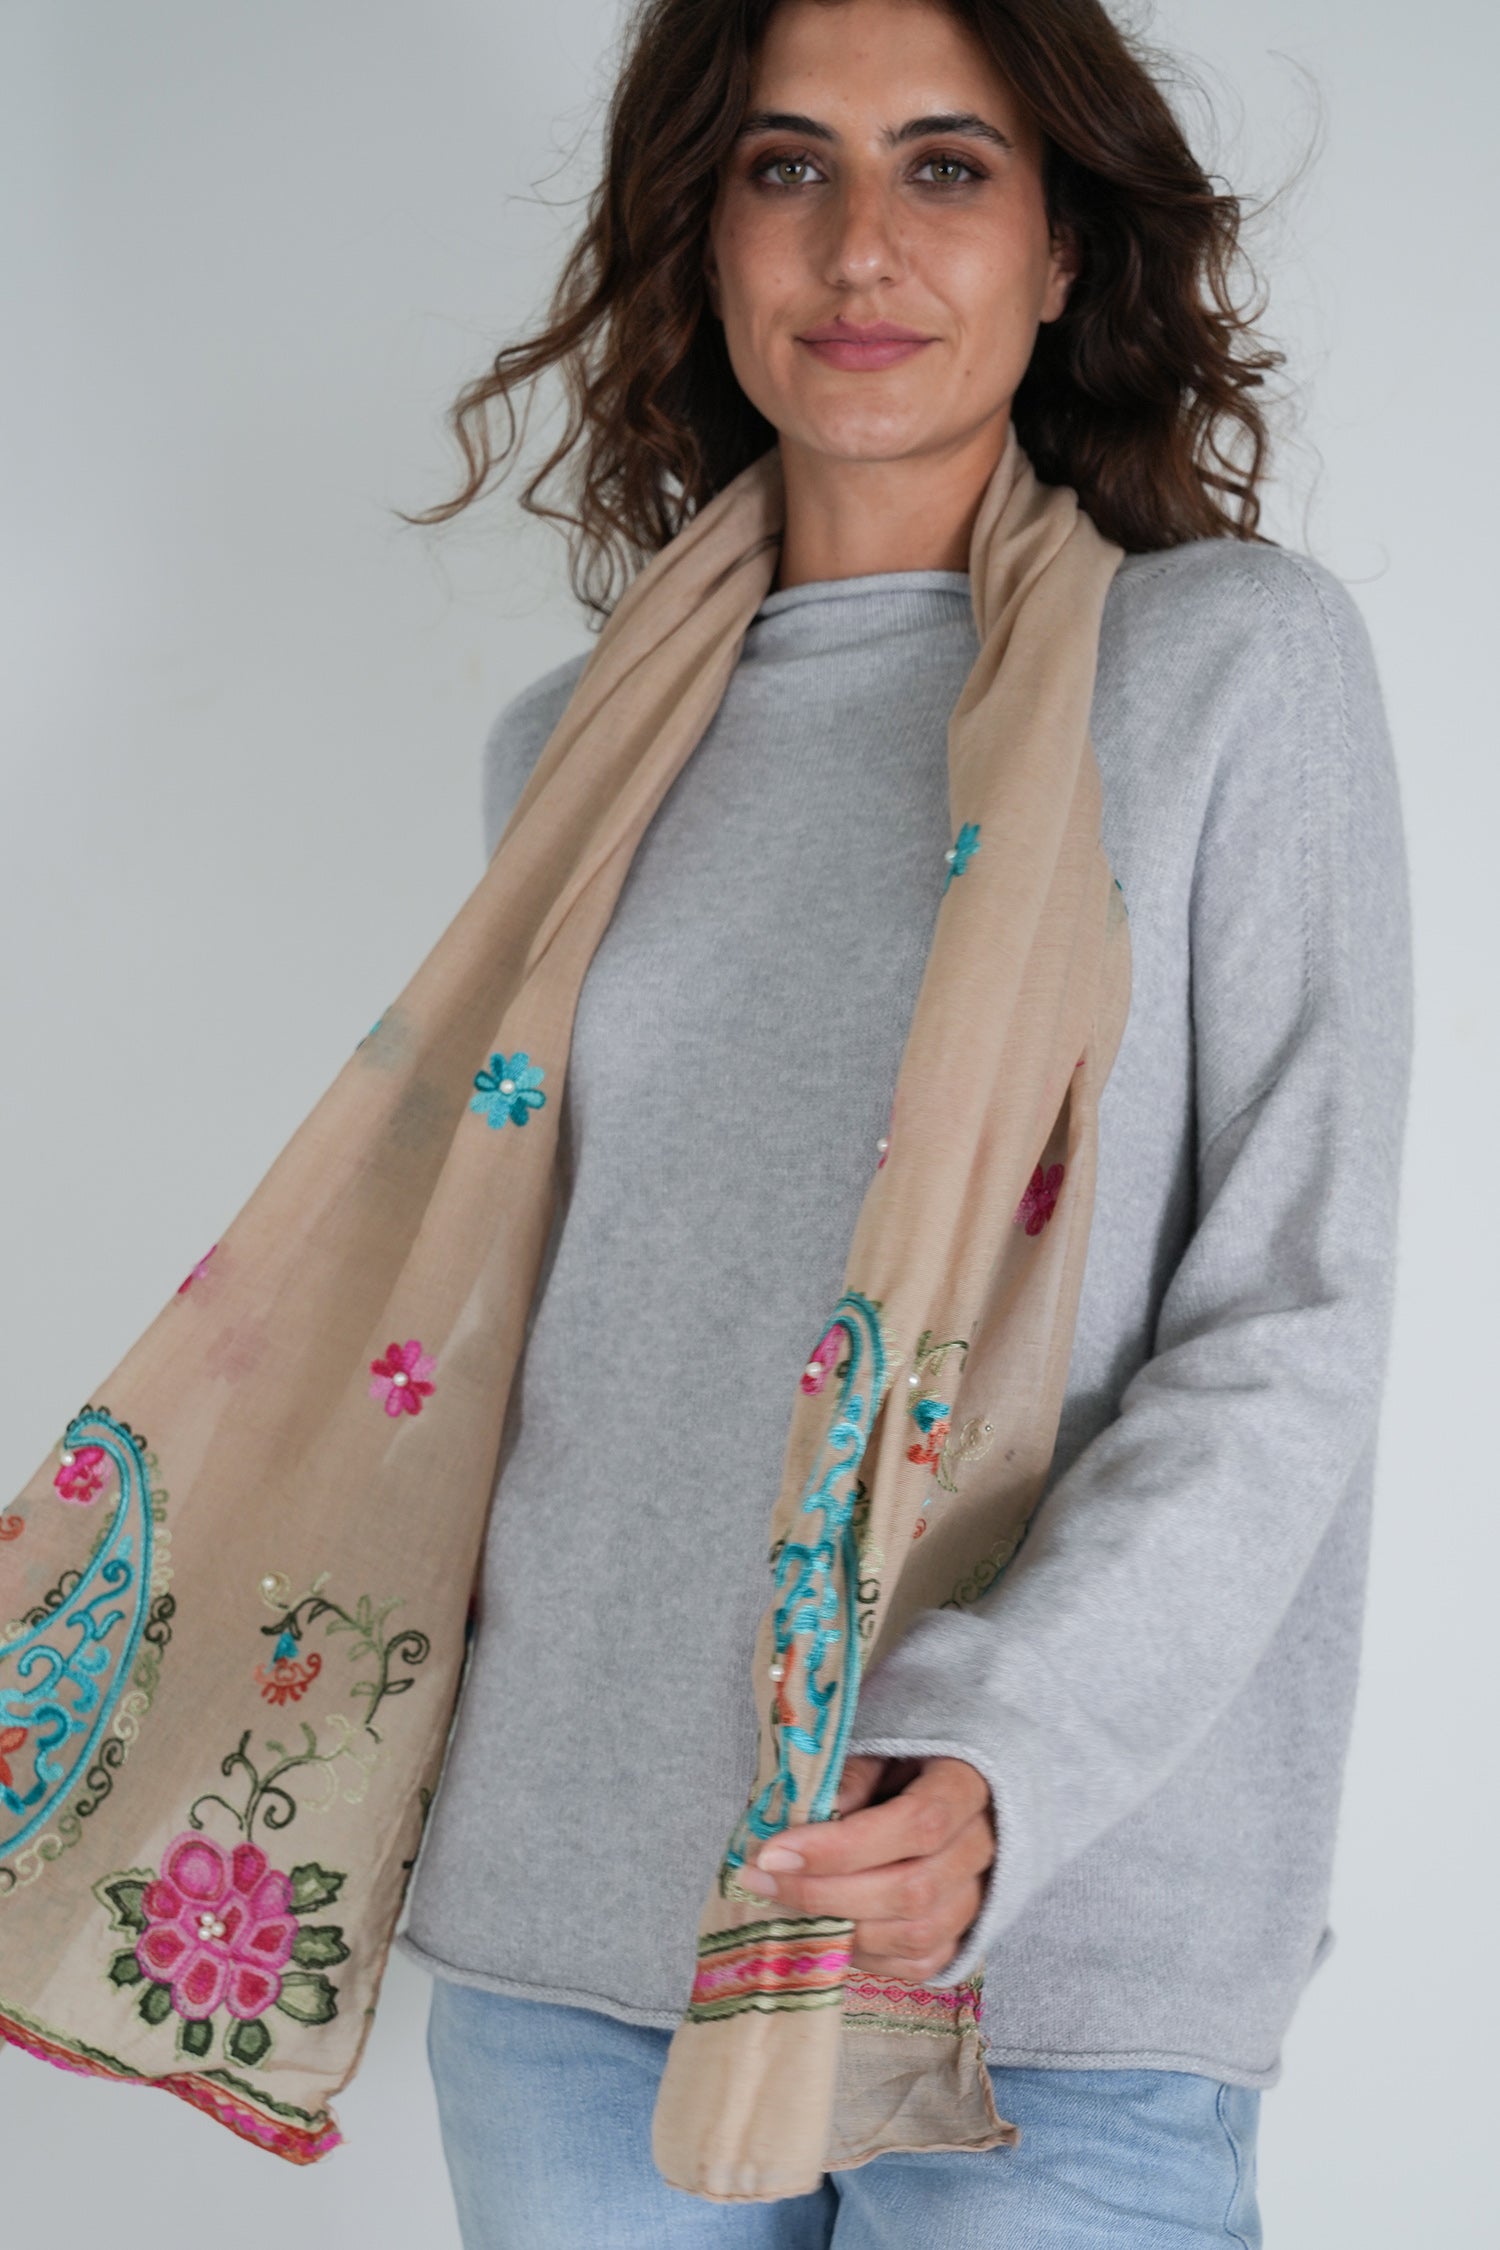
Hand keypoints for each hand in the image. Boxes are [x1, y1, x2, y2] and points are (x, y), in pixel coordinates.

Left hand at [737, 1754, 995, 1981]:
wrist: (951, 1785)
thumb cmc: (903, 1758)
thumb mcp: (877, 1746)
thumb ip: (848, 1779)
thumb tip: (802, 1823)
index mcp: (968, 1783)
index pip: (917, 1824)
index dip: (842, 1847)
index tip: (774, 1852)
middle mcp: (987, 1844)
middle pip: (912, 1888)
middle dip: (824, 1892)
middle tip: (760, 1879)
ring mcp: (982, 1895)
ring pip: (916, 1933)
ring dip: (839, 1928)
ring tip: (783, 1904)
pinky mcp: (966, 1933)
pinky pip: (920, 1962)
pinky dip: (867, 1955)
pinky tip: (826, 1930)